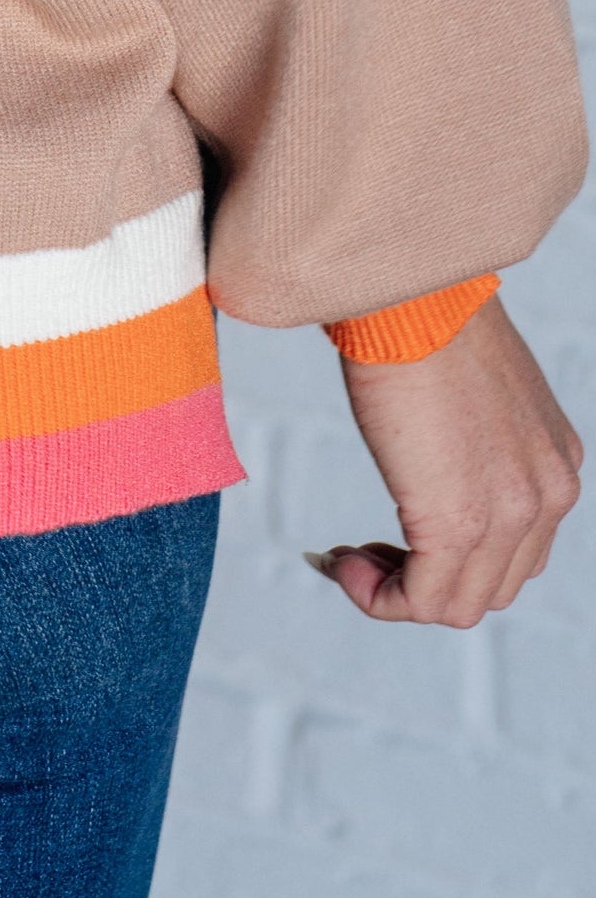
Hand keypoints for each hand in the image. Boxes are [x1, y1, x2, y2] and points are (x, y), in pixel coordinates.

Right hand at [313, 298, 581, 625]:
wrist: (411, 293)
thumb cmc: (424, 315)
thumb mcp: (474, 388)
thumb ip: (473, 434)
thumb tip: (428, 454)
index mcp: (554, 462)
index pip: (517, 550)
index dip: (453, 557)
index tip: (394, 535)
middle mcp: (549, 494)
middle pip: (493, 586)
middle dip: (426, 580)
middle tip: (365, 549)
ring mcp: (511, 514)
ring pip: (460, 604)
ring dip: (398, 593)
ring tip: (350, 556)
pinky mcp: (459, 523)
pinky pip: (424, 602)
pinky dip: (380, 597)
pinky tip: (343, 562)